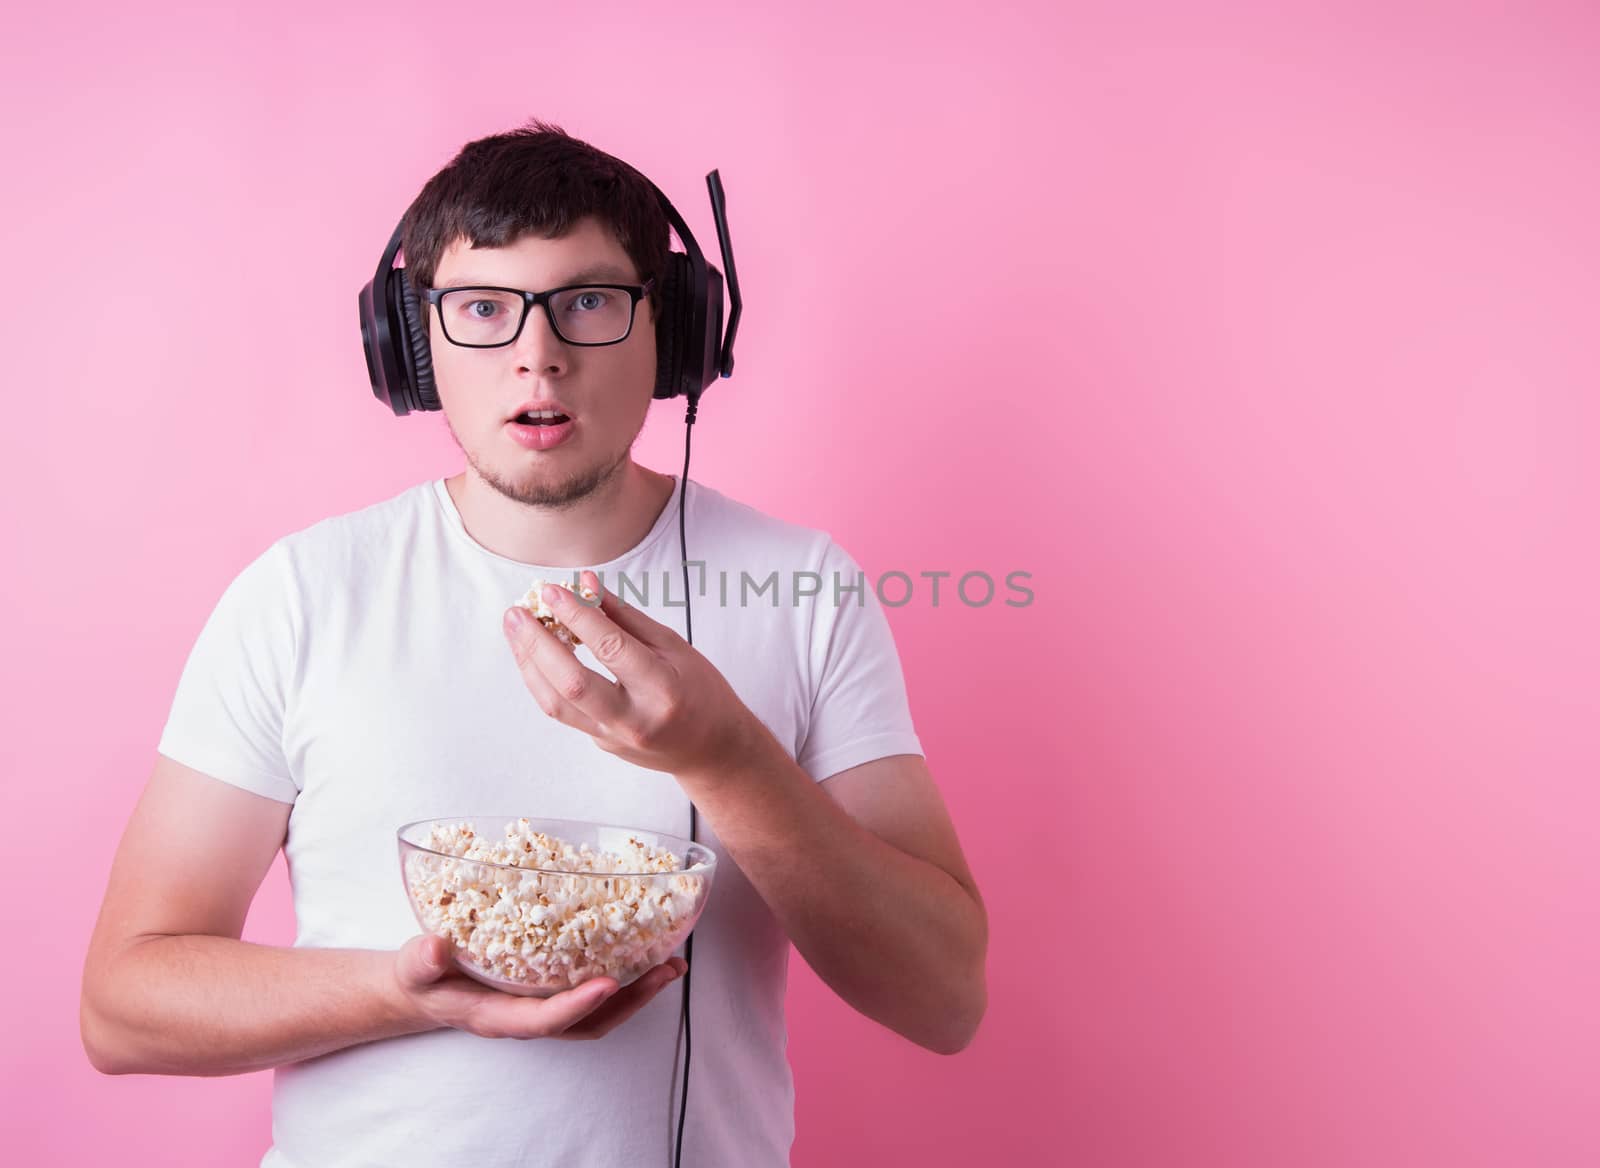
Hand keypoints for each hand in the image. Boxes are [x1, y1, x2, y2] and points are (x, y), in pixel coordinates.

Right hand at [392, 933, 686, 1040]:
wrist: (425, 986)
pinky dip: (627, 977)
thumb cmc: (423, 976)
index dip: (577, 1006)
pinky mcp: (554, 991)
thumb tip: (433, 946)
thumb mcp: (415, 967)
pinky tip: (647, 951)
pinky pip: (596, 992)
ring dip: (640, 992)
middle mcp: (529, 1017)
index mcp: (498, 1016)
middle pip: (588, 1022)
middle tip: (668, 969)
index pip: (544, 1020)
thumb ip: (422, 960)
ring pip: (600, 1012)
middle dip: (631, 1000)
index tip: (608, 983)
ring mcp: (545, 1007)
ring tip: (673, 964)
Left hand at [502, 569, 761, 780]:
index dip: (577, 616)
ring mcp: (613, 736)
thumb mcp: (674, 647)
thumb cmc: (700, 691)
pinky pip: (560, 710)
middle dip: (538, 643)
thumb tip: (586, 585)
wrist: (712, 749)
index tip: (552, 590)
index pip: (610, 647)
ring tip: (516, 627)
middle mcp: (635, 718)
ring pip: (556, 702)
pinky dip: (540, 678)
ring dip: (528, 661)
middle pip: (572, 682)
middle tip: (517, 611)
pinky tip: (531, 652)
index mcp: (662, 688)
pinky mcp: (599, 742)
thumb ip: (626, 617)